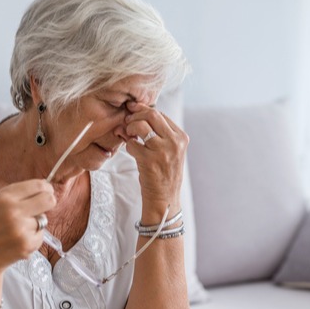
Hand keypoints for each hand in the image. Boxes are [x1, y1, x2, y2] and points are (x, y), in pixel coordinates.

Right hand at [0, 179, 55, 280]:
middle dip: (49, 203)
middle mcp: (12, 210)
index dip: (46, 188)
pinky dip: (32, 239)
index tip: (47, 191)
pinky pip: (40, 236)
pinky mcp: (25, 244)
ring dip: (35, 225)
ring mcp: (20, 228)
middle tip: (42, 208)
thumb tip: (45, 189)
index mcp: (4, 197)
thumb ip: (18, 196)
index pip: (38, 185)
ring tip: (16, 232)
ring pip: (43, 220)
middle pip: (48, 200)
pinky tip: (17, 242)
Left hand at [125, 101, 188, 219]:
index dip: (144, 110)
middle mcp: (174, 142)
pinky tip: (132, 151)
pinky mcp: (149, 161)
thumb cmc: (164, 173)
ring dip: (130, 127)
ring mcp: (162, 151)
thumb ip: (160, 132)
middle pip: (152, 115)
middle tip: (127, 121)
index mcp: (181, 137)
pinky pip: (132, 144)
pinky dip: (128, 145)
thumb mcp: (171, 150)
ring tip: (128, 134)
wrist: (164, 198)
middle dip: (136, 115)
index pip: (161, 114)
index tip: (133, 111)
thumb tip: (139, 112)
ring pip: (140, 125)